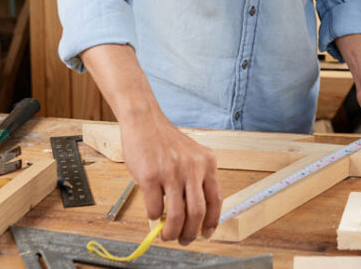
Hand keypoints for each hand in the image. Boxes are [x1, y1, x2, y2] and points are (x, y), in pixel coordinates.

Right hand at [118, 111, 221, 243]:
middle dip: (191, 233)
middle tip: (184, 240)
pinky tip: (152, 214)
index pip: (216, 199)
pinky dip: (153, 217)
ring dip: (172, 232)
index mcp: (207, 163)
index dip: (212, 221)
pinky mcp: (151, 176)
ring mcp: (172, 172)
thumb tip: (192, 216)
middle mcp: (193, 168)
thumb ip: (195, 180)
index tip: (207, 233)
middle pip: (198, 212)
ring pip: (177, 215)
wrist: (144, 120)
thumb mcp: (190, 156)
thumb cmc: (165, 140)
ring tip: (167, 236)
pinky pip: (155, 208)